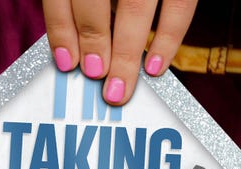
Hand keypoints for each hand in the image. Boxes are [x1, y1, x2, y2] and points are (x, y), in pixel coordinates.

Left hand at [43, 0, 197, 104]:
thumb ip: (81, 0)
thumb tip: (76, 49)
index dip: (61, 27)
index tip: (67, 63)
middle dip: (94, 41)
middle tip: (96, 78)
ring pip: (135, 6)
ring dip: (126, 51)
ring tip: (119, 87)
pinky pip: (179, 4)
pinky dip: (168, 38)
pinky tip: (155, 67)